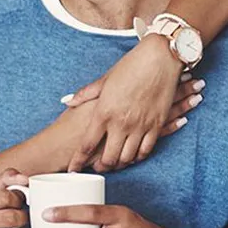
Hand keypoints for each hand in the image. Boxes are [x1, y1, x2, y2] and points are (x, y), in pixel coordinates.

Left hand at [66, 34, 199, 171]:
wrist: (159, 58)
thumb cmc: (130, 66)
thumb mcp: (104, 80)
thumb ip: (85, 94)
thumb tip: (68, 101)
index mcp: (103, 112)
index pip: (86, 145)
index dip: (78, 161)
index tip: (72, 170)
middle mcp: (121, 122)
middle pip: (108, 157)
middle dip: (100, 167)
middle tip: (96, 168)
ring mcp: (140, 125)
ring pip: (128, 157)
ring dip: (119, 164)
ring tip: (113, 164)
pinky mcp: (156, 124)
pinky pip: (146, 149)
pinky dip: (138, 156)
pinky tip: (132, 156)